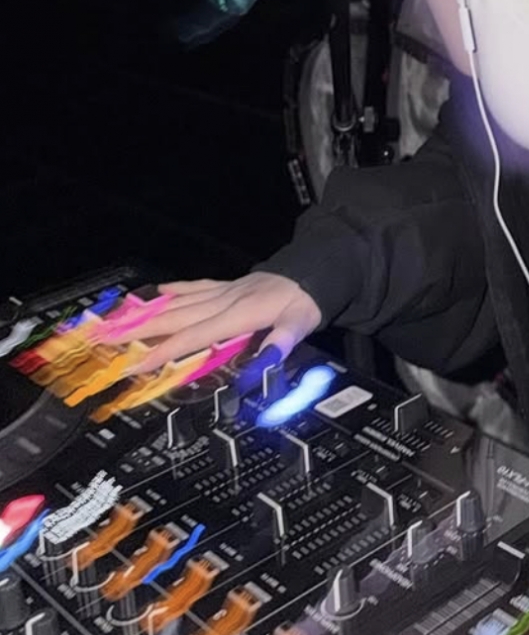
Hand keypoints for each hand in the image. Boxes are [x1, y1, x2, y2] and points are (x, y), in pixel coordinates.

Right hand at [106, 274, 321, 374]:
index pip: (194, 335)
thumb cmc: (306, 301)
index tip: (136, 363)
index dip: (165, 350)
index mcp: (238, 314)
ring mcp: (225, 291)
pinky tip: (158, 290)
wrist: (315, 271)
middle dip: (141, 329)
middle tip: (107, 338)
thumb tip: (264, 362)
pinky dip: (175, 289)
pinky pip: (196, 286)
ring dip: (149, 310)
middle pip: (176, 317)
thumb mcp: (301, 324)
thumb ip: (281, 342)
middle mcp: (225, 300)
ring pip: (180, 301)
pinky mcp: (228, 285)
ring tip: (120, 318)